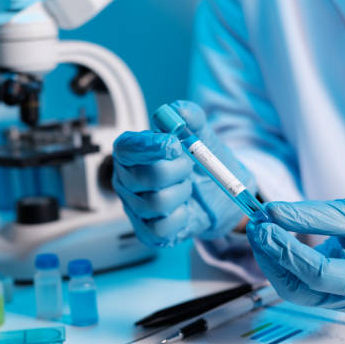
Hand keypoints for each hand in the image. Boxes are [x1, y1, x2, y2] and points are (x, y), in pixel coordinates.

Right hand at [112, 100, 254, 246]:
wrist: (218, 195)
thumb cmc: (201, 164)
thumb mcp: (201, 135)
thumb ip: (191, 117)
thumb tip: (178, 111)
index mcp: (132, 153)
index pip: (127, 148)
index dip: (150, 146)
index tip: (174, 143)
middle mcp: (127, 180)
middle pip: (147, 177)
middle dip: (178, 171)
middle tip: (188, 167)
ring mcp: (134, 208)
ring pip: (157, 203)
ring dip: (182, 193)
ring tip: (186, 187)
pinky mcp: (146, 232)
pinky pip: (161, 228)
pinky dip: (180, 218)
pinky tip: (183, 208)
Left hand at [247, 182, 344, 314]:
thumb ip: (313, 215)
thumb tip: (271, 213)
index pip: (318, 275)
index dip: (287, 252)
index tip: (265, 226)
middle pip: (299, 289)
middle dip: (272, 258)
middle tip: (256, 226)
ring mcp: (340, 299)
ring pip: (294, 288)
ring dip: (272, 259)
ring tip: (259, 228)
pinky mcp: (330, 291)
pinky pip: (299, 281)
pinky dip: (282, 260)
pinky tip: (271, 239)